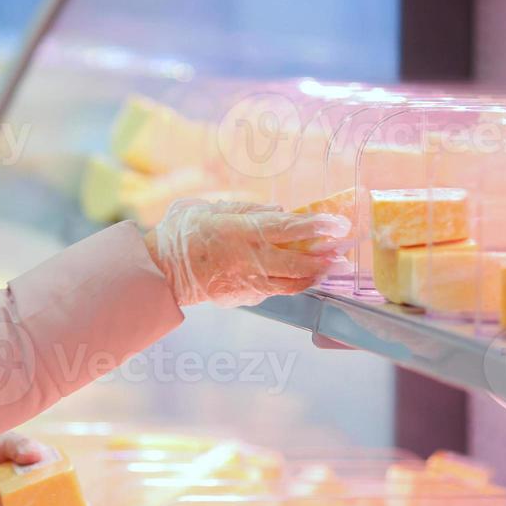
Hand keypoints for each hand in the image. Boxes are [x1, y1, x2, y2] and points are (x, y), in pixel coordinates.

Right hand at [144, 200, 348, 307]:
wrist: (162, 270)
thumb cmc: (183, 232)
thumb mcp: (213, 208)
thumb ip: (247, 210)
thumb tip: (278, 212)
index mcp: (244, 232)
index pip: (290, 229)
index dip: (318, 227)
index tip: (339, 224)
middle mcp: (251, 259)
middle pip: (300, 261)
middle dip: (326, 257)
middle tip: (343, 253)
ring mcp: (249, 282)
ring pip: (292, 283)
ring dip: (314, 275)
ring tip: (328, 268)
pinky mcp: (244, 298)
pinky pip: (274, 291)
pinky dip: (289, 284)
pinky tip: (297, 277)